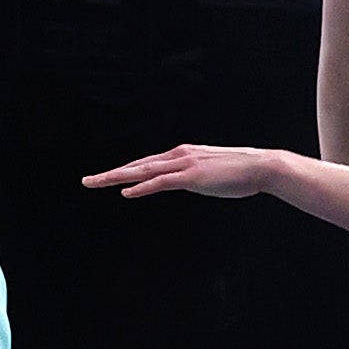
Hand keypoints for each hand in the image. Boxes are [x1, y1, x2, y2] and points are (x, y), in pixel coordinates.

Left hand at [83, 143, 280, 200]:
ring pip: (142, 171)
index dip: (124, 171)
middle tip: (87, 181)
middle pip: (137, 165)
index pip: (145, 163)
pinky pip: (161, 182)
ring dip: (116, 177)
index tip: (106, 178)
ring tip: (95, 183)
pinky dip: (142, 187)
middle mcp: (178, 155)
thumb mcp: (209, 173)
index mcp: (181, 155)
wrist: (261, 166)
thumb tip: (183, 182)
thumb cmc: (239, 172)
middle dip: (110, 173)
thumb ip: (192, 175)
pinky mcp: (192, 177)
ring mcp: (184, 165)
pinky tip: (126, 193)